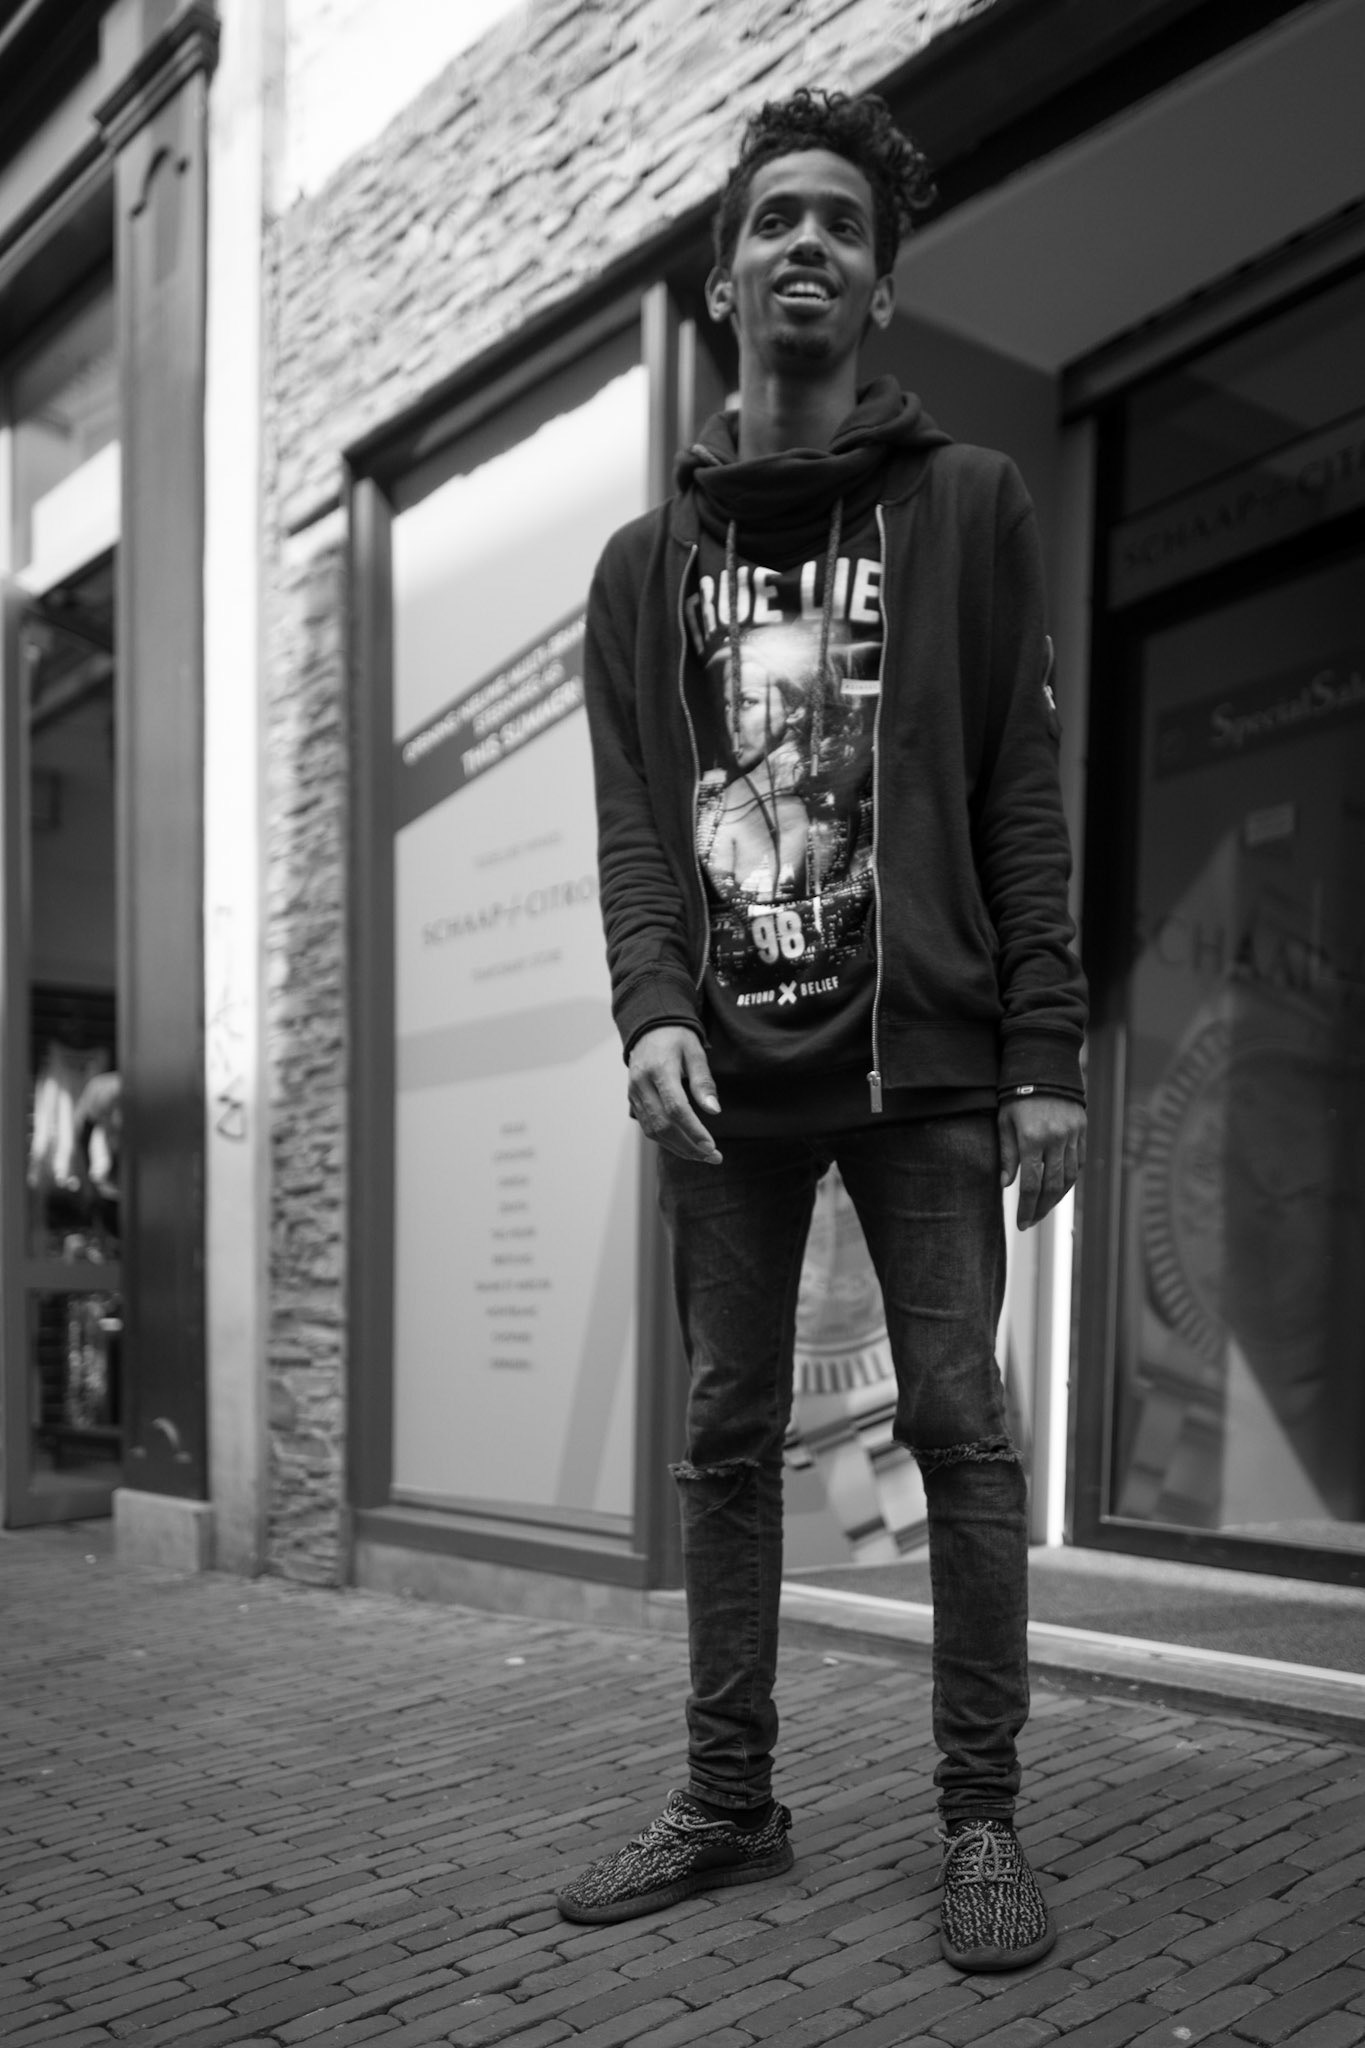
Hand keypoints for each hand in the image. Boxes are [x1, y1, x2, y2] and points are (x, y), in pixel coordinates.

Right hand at [627, 1026, 722, 1164]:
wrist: (648, 1027)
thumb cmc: (676, 1037)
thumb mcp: (695, 1052)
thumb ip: (703, 1081)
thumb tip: (714, 1111)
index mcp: (659, 1069)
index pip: (675, 1108)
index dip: (693, 1130)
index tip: (711, 1147)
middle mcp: (642, 1084)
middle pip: (663, 1125)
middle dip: (688, 1146)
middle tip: (712, 1156)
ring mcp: (634, 1093)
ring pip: (653, 1131)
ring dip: (678, 1147)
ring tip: (702, 1155)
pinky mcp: (633, 1099)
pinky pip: (648, 1126)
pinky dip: (666, 1140)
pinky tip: (684, 1145)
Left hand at [998, 1093, 1085, 1229]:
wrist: (1044, 1065)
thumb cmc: (1017, 1095)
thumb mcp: (1004, 1122)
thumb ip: (1007, 1154)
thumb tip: (1006, 1184)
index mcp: (1032, 1138)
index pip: (1031, 1184)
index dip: (1027, 1208)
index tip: (1021, 1224)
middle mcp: (1055, 1139)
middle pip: (1052, 1186)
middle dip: (1042, 1209)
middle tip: (1032, 1222)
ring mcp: (1072, 1135)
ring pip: (1069, 1177)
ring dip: (1057, 1198)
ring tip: (1044, 1209)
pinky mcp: (1082, 1130)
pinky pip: (1079, 1163)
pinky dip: (1069, 1179)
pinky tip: (1059, 1188)